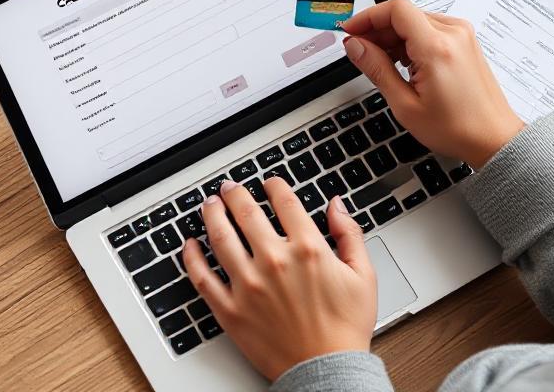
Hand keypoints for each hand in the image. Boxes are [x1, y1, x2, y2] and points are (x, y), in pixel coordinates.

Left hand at [183, 178, 375, 380]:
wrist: (326, 370)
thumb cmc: (345, 328)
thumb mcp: (363, 276)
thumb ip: (350, 234)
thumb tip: (336, 205)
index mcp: (308, 249)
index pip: (284, 201)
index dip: (274, 185)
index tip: (269, 183)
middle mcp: (274, 261)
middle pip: (246, 212)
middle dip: (235, 193)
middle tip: (229, 187)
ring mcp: (248, 285)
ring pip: (220, 236)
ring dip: (211, 214)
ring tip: (209, 204)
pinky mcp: (230, 309)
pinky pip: (202, 277)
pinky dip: (191, 257)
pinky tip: (190, 244)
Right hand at [341, 0, 523, 167]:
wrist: (492, 137)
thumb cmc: (457, 128)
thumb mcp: (405, 104)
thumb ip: (377, 69)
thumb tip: (355, 47)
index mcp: (437, 48)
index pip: (396, 9)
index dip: (368, 17)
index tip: (351, 31)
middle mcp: (453, 34)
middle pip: (404, 13)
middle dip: (377, 29)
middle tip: (360, 51)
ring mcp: (462, 35)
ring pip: (415, 20)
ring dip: (393, 36)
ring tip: (382, 63)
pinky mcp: (464, 41)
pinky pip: (429, 29)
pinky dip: (410, 40)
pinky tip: (402, 63)